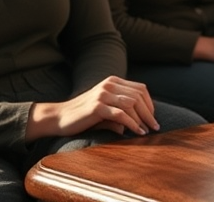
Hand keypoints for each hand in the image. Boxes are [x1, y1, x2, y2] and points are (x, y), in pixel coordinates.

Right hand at [26, 76, 158, 140]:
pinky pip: (121, 115)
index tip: (153, 117)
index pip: (140, 89)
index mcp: (113, 82)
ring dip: (142, 119)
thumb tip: (143, 120)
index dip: (149, 103)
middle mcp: (109, 85)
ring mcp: (103, 94)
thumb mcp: (106, 107)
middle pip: (138, 96)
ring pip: (131, 104)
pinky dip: (132, 124)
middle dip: (149, 113)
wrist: (59, 117)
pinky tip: (137, 132)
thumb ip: (123, 109)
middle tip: (155, 126)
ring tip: (147, 131)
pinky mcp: (97, 106)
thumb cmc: (84, 115)